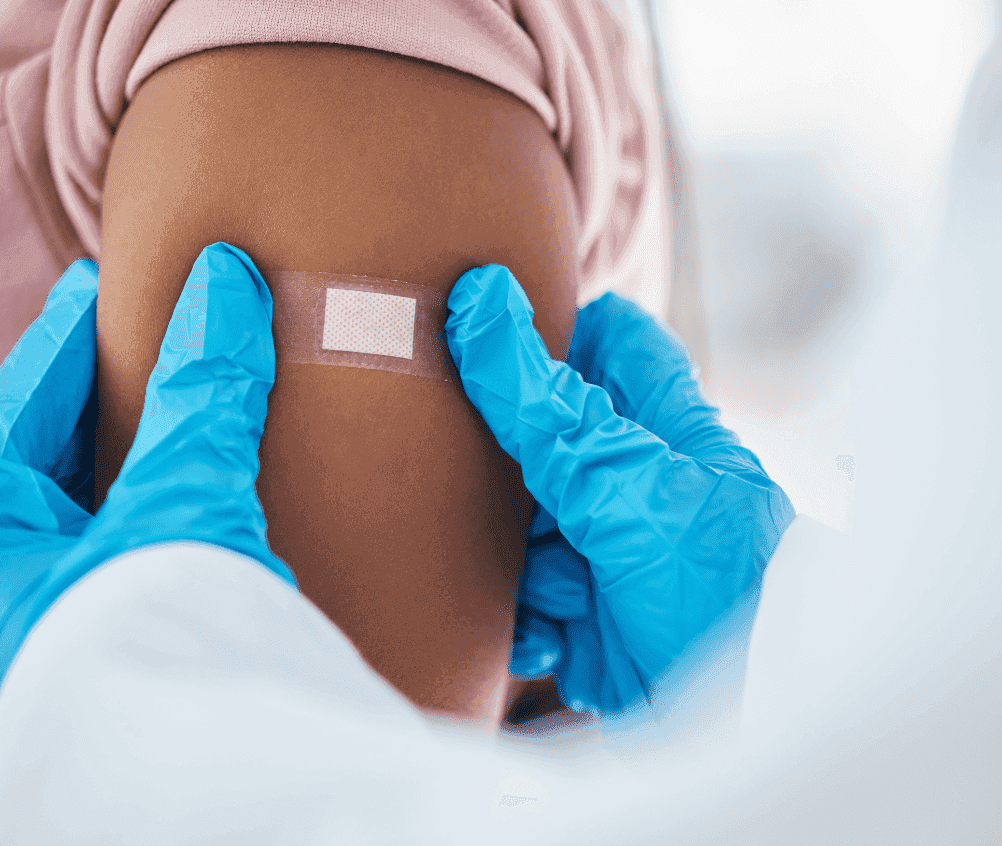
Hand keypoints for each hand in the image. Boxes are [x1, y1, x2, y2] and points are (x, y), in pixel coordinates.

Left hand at [0, 242, 294, 783]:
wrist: (190, 797)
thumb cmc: (145, 652)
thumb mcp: (175, 504)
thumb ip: (201, 393)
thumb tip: (228, 281)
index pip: (14, 411)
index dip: (61, 341)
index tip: (96, 286)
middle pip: (37, 463)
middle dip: (88, 400)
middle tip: (132, 340)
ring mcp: (30, 637)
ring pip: (71, 518)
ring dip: (117, 463)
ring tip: (161, 413)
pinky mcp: (84, 668)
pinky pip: (103, 562)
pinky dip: (138, 518)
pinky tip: (178, 503)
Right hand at [444, 264, 794, 714]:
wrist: (736, 731)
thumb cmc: (717, 594)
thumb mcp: (628, 485)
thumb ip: (548, 407)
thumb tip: (482, 301)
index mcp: (669, 432)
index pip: (619, 343)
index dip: (561, 324)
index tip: (487, 323)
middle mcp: (638, 486)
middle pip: (551, 439)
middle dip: (508, 461)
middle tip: (463, 461)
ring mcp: (611, 553)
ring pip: (526, 524)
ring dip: (515, 558)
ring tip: (543, 583)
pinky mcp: (589, 618)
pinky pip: (527, 597)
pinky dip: (524, 617)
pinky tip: (547, 636)